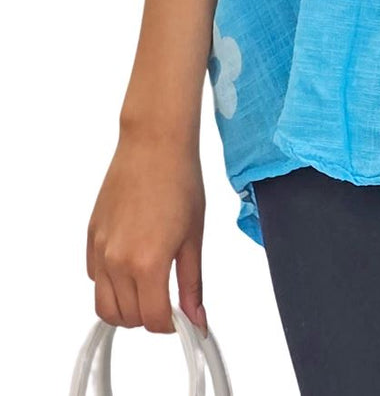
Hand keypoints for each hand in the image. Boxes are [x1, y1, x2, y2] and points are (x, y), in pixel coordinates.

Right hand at [86, 126, 208, 337]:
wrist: (154, 144)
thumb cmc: (181, 182)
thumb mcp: (194, 237)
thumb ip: (192, 284)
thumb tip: (197, 320)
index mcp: (147, 264)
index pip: (152, 320)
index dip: (171, 325)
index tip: (182, 317)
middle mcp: (117, 262)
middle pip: (127, 318)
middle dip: (149, 317)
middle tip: (168, 299)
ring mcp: (100, 250)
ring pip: (104, 305)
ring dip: (126, 308)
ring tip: (149, 289)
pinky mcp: (90, 237)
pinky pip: (94, 277)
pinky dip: (110, 284)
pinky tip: (130, 266)